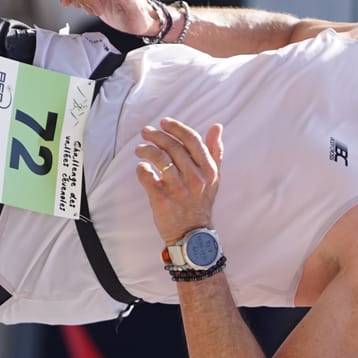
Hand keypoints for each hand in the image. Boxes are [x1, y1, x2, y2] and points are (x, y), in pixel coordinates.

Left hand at [134, 118, 223, 243]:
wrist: (193, 234)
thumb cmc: (201, 202)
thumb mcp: (214, 177)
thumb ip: (215, 151)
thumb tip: (217, 126)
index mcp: (208, 170)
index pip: (192, 140)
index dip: (177, 128)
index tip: (164, 122)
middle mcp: (195, 178)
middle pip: (173, 147)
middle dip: (157, 136)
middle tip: (146, 131)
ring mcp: (178, 189)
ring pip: (160, 159)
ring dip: (146, 150)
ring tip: (139, 149)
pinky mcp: (162, 200)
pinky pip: (148, 177)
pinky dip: (141, 169)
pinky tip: (141, 168)